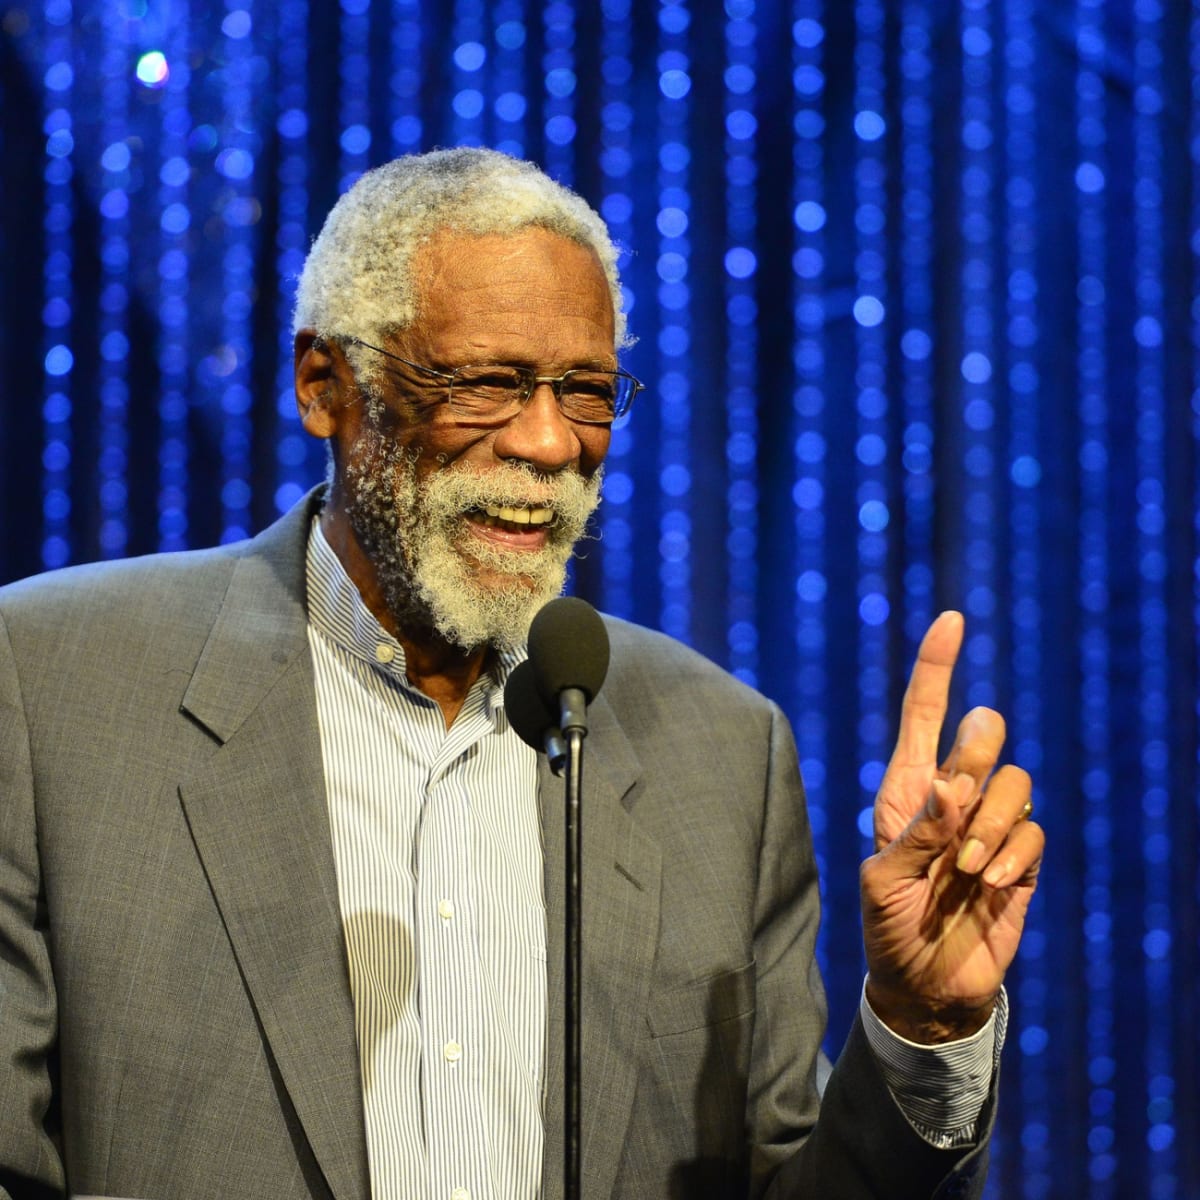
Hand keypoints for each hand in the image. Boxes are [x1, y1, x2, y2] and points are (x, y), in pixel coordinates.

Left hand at [860, 611, 1043, 1042]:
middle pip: (980, 739)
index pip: (923, 717)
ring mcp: (988, 829)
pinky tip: (992, 887)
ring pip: (1015, 785)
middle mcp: (950, 801)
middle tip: (958, 799)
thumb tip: (951, 787)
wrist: (925, 987)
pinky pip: (1034, 834)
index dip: (936, 668)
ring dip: (993, 825)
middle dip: (977, 755)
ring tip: (968, 871)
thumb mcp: (884, 883)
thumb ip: (917, 835)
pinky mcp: (1021, 862)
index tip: (952, 619)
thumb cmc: (889, 929)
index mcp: (904, 792)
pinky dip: (1014, 858)